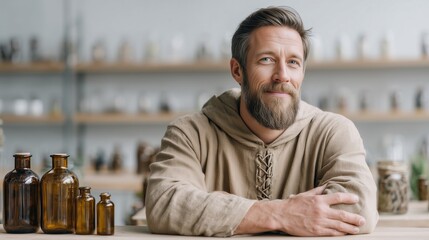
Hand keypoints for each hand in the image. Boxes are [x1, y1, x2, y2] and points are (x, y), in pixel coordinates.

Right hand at [234, 185, 365, 235]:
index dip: (349, 198)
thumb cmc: (292, 204)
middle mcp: (321, 211)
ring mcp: (319, 222)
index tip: (356, 199)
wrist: (281, 215)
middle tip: (362, 220)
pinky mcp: (316, 231)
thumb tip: (327, 186)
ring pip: (339, 226)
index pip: (338, 197)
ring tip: (357, 229)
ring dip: (350, 228)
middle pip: (342, 215)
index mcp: (318, 200)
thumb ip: (317, 191)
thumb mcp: (305, 194)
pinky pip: (331, 233)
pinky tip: (345, 234)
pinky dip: (340, 233)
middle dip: (354, 218)